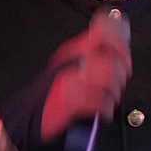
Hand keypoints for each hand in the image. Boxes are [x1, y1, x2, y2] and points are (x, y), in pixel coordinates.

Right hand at [41, 20, 130, 140]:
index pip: (102, 35)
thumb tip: (117, 52)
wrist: (26, 115)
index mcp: (72, 51)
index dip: (119, 43)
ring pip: (108, 79)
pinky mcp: (69, 101)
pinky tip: (103, 110)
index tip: (124, 53)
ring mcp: (69, 81)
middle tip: (119, 81)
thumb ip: (91, 56)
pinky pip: (99, 102)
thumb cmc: (49, 93)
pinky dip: (106, 108)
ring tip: (110, 97)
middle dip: (121, 73)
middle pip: (110, 59)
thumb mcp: (68, 67)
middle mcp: (71, 62)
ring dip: (115, 91)